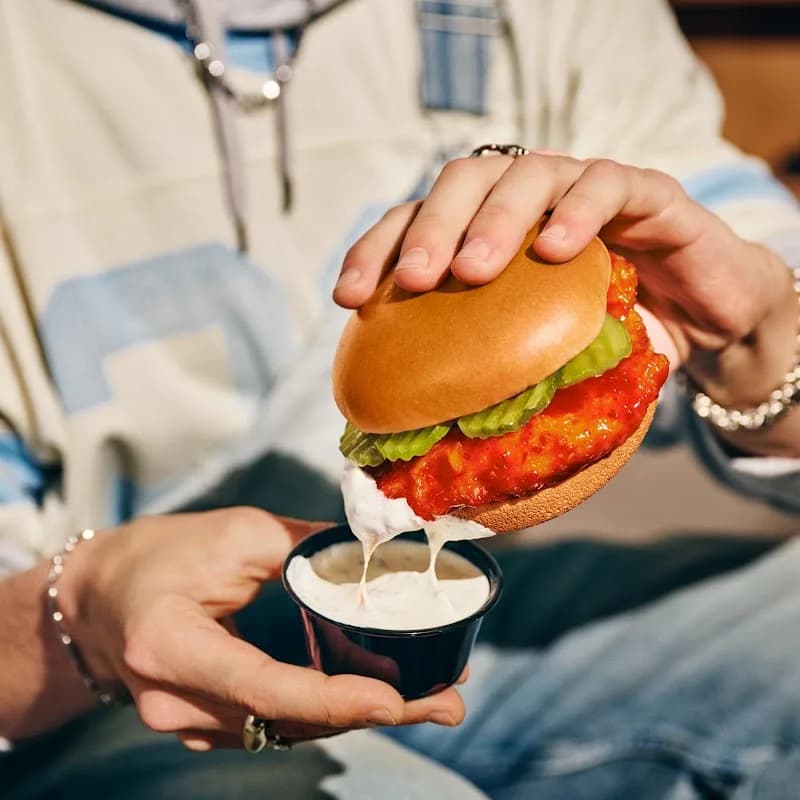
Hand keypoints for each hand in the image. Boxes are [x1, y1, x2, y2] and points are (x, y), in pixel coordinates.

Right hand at [57, 509, 465, 749]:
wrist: (100, 594)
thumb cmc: (161, 553)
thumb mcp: (235, 534)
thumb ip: (304, 548)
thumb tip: (374, 553)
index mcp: (172, 647)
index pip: (264, 686)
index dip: (333, 700)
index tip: (395, 701)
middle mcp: (176, 702)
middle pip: (287, 719)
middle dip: (372, 713)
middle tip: (446, 704)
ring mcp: (187, 723)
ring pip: (285, 729)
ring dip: (357, 715)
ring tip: (429, 699)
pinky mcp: (204, 723)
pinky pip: (273, 724)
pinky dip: (324, 712)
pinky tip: (373, 696)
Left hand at [334, 152, 793, 378]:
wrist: (705, 320)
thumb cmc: (610, 340)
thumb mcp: (543, 363)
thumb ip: (495, 385)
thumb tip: (429, 462)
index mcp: (490, 231)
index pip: (417, 221)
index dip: (376, 251)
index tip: (349, 299)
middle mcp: (529, 198)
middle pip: (462, 182)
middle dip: (430, 226)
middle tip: (415, 280)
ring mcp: (585, 187)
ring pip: (528, 174)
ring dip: (495, 219)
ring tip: (473, 271)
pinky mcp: (646, 191)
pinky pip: (608, 184)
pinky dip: (580, 212)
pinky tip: (558, 250)